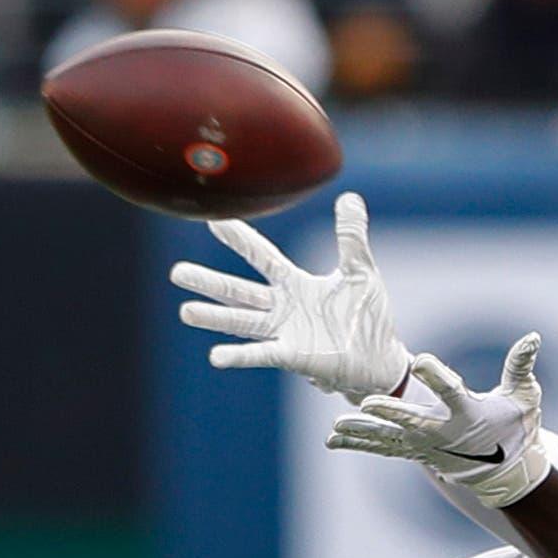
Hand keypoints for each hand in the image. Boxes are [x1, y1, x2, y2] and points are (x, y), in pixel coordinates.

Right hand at [172, 193, 410, 401]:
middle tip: (176, 273)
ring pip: (241, 322)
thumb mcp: (361, 270)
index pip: (262, 257)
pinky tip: (215, 355)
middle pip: (238, 292)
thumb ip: (350, 236)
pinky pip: (261, 354)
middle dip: (209, 282)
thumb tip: (349, 197)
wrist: (380, 359)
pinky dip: (238, 356)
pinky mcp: (292, 356)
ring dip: (213, 317)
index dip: (240, 239)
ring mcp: (284, 333)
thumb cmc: (367, 318)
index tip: (214, 221)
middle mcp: (282, 308)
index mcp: (295, 285)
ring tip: (185, 311)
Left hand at [329, 335, 550, 511]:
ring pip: (390, 440)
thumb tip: (533, 337)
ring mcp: (427, 447)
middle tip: (366, 405)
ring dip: (362, 433)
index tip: (421, 361)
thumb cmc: (516, 428)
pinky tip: (332, 440)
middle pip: (413, 423)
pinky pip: (383, 449)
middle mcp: (444, 434)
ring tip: (336, 426)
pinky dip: (359, 444)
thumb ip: (521, 366)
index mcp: (470, 414)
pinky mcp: (416, 453)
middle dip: (390, 414)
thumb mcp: (524, 396)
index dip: (437, 376)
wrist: (506, 472)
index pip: (452, 393)